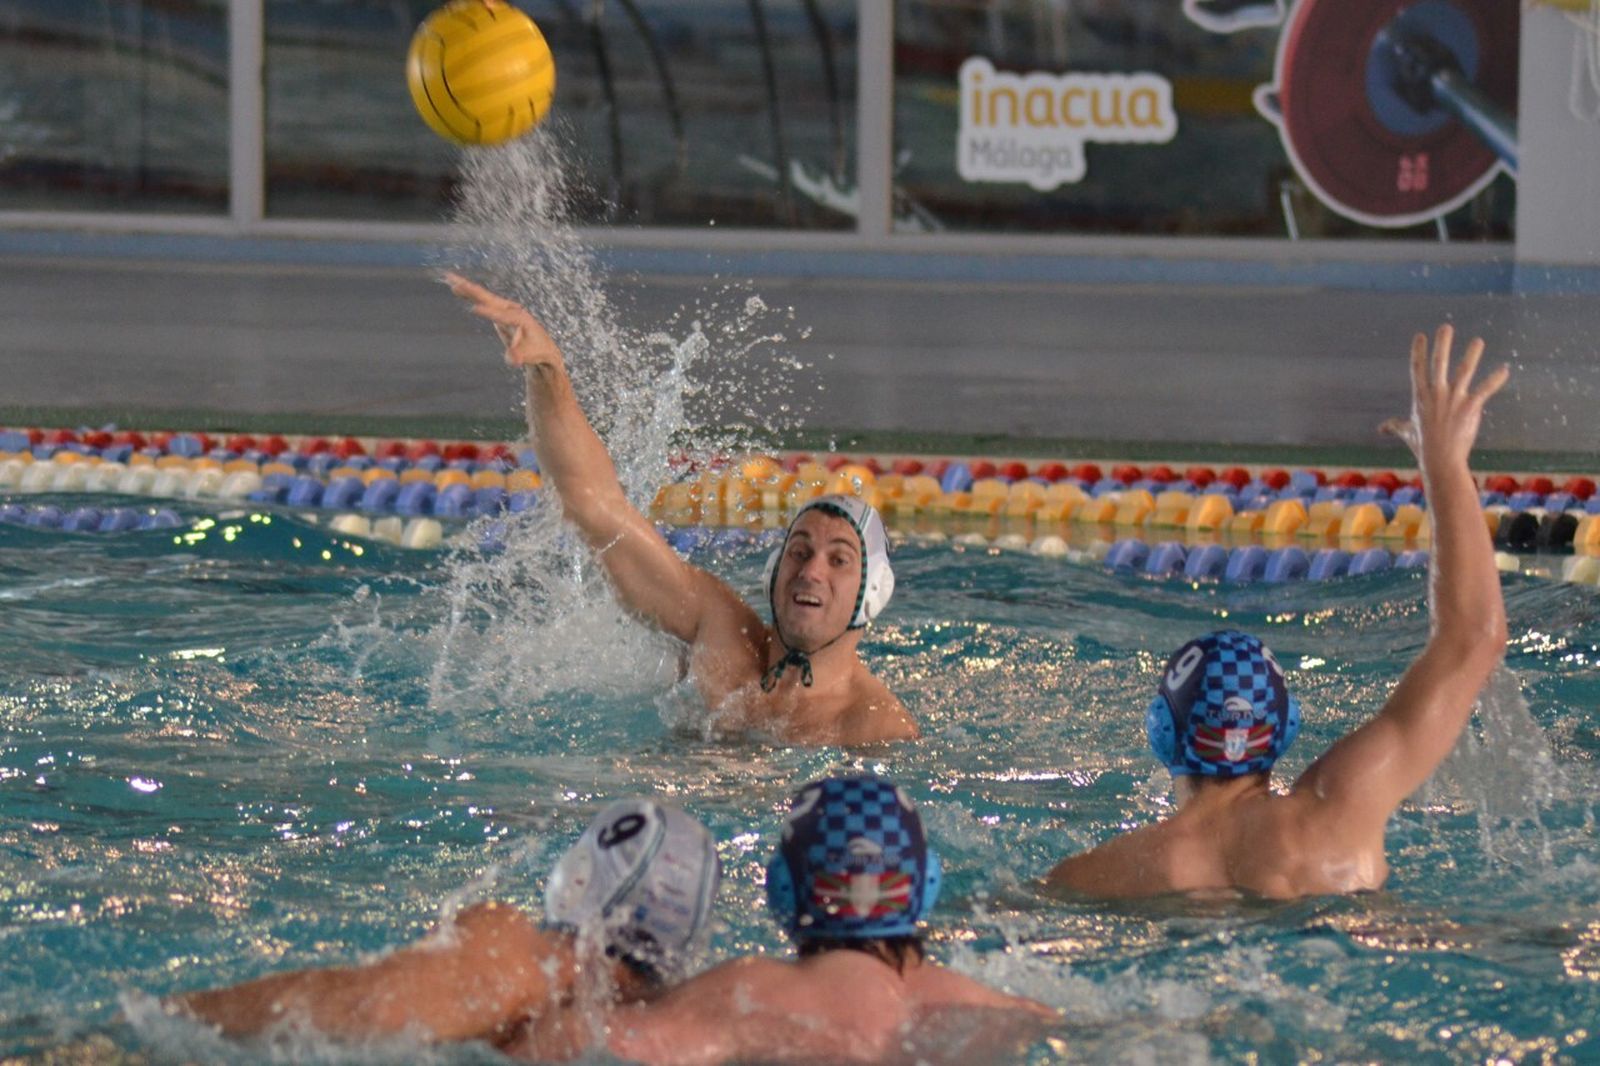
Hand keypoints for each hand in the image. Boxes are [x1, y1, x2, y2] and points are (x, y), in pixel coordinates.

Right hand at [442, 271, 562, 369]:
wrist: (541, 345)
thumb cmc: (536, 351)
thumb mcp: (530, 356)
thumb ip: (519, 356)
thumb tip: (512, 360)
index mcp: (519, 319)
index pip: (502, 315)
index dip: (489, 313)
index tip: (474, 309)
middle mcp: (511, 309)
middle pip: (489, 298)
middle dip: (473, 291)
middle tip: (455, 282)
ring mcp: (504, 308)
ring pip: (482, 295)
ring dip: (466, 287)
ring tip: (449, 278)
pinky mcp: (498, 310)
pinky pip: (481, 299)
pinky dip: (468, 293)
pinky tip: (456, 288)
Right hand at [1380, 324, 1508, 469]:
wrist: (1440, 460)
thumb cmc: (1422, 447)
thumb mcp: (1406, 433)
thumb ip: (1394, 425)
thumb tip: (1381, 428)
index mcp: (1420, 397)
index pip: (1417, 369)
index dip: (1418, 351)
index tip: (1421, 336)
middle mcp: (1436, 394)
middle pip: (1439, 363)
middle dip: (1442, 344)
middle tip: (1446, 327)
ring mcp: (1453, 400)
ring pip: (1464, 371)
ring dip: (1472, 354)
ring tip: (1478, 341)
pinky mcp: (1470, 408)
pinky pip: (1485, 389)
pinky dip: (1496, 379)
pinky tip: (1505, 369)